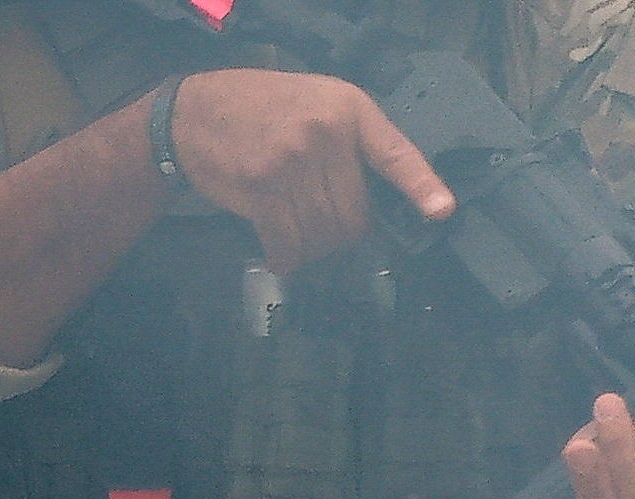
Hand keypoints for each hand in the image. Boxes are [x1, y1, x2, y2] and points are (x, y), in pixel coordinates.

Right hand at [167, 68, 452, 269]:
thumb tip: (389, 206)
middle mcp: (324, 133)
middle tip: (318, 216)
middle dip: (341, 230)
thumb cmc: (265, 110)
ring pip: (325, 235)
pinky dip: (287, 257)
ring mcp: (291, 160)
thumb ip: (354, 145)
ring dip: (313, 246)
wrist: (193, 110)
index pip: (394, 153)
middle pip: (355, 217)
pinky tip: (280, 248)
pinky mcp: (261, 187)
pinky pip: (290, 244)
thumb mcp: (318, 104)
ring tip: (295, 223)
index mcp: (348, 111)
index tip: (442, 212)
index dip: (420, 186)